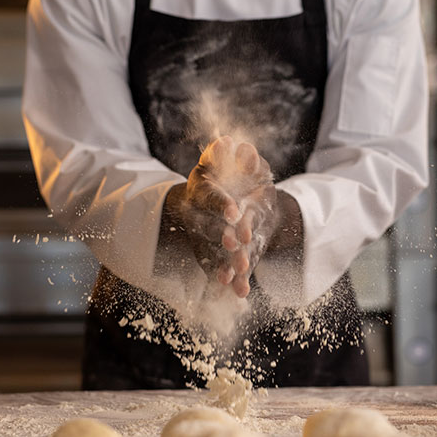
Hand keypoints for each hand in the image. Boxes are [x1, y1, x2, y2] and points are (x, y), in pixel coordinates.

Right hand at [180, 136, 276, 296]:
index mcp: (200, 189)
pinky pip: (218, 270)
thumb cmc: (227, 171)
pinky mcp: (211, 253)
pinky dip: (229, 280)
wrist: (226, 195)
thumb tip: (230, 143)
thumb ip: (224, 152)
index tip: (234, 211)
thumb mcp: (225, 158)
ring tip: (237, 275)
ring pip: (213, 252)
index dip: (220, 204)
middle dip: (222, 236)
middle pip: (209, 227)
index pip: (209, 196)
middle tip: (236, 244)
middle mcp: (198, 214)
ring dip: (225, 263)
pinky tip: (239, 293)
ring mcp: (204, 236)